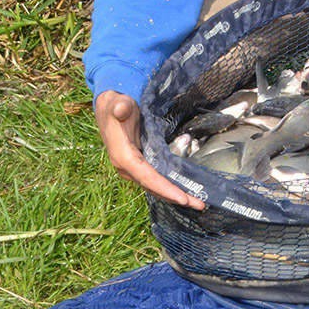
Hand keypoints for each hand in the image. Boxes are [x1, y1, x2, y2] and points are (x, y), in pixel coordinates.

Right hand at [93, 90, 205, 209]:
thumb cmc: (115, 106)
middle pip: (154, 187)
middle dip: (176, 197)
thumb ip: (120, 107)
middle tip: (200, 205)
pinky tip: (184, 191)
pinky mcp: (139, 166)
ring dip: (175, 195)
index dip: (165, 188)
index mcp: (123, 156)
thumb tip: (122, 108)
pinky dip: (169, 187)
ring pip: (155, 186)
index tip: (182, 198)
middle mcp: (127, 168)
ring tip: (197, 203)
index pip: (147, 177)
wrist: (108, 109)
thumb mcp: (117, 104)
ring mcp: (133, 169)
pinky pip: (155, 180)